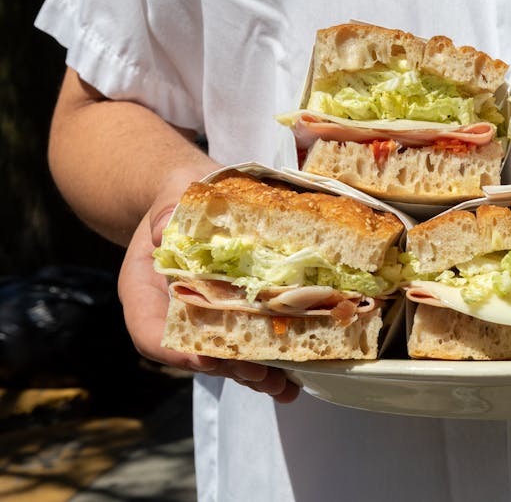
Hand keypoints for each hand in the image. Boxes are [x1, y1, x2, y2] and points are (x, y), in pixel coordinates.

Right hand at [118, 166, 299, 402]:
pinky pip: (249, 346)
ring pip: (225, 359)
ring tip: (282, 386)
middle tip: (259, 375)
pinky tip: (294, 379)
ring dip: (254, 375)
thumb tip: (163, 231)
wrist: (199, 198)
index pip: (150, 331)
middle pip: (196, 354)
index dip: (175, 350)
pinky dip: (271, 364)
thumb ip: (167, 210)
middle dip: (229, 368)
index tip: (204, 357)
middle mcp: (175, 313)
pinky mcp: (236, 318)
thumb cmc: (183, 197)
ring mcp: (207, 319)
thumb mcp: (173, 194)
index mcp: (145, 289)